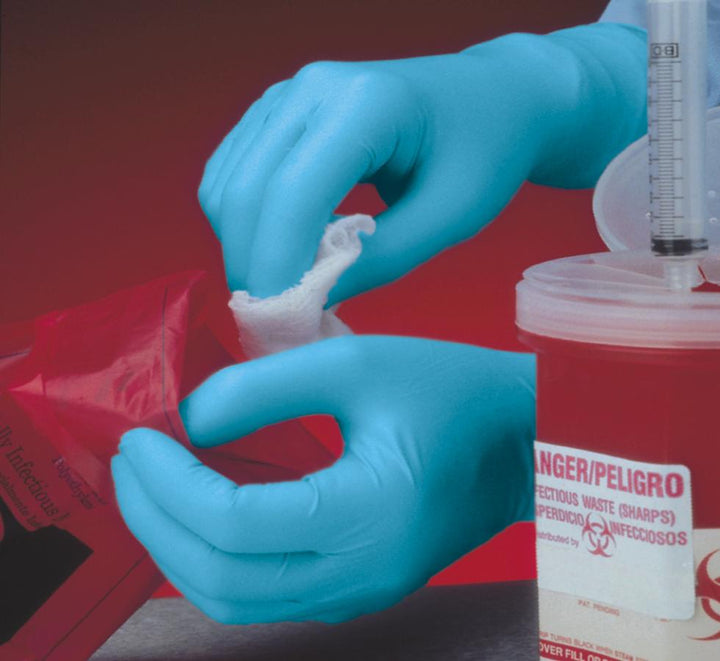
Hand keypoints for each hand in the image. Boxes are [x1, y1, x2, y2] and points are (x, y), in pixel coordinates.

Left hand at [111, 336, 534, 623]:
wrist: (518, 440)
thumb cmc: (448, 390)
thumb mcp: (353, 364)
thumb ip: (261, 388)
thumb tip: (189, 421)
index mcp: (366, 516)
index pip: (233, 525)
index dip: (168, 484)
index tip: (138, 437)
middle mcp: (360, 576)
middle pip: (221, 580)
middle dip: (155, 521)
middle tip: (130, 463)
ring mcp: (360, 594)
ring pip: (236, 601)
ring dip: (179, 547)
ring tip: (152, 487)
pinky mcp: (359, 589)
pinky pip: (265, 593)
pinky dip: (218, 558)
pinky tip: (203, 511)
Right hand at [198, 23, 645, 300]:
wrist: (490, 99)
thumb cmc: (485, 153)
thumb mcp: (451, 215)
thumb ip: (382, 258)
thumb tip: (312, 298)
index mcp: (366, 103)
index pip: (293, 193)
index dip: (278, 265)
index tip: (283, 324)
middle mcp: (311, 88)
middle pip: (247, 191)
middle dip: (253, 268)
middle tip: (277, 325)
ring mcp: (286, 96)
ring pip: (227, 187)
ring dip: (244, 250)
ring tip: (282, 293)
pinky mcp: (274, 114)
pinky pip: (230, 178)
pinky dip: (244, 227)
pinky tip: (281, 253)